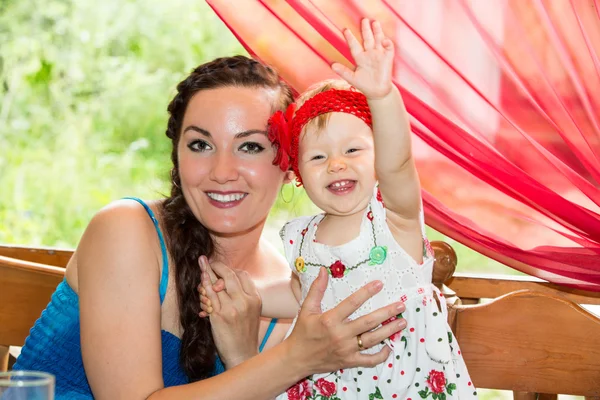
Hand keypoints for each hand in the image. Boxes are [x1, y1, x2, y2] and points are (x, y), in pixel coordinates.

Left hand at [197, 256, 261, 367]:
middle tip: (207, 260)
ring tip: (201, 264)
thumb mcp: (252, 311)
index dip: (230, 268)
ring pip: (217, 284)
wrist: (242, 354)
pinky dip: (204, 286)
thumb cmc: (245, 333)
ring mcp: (232, 308)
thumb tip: (227, 281)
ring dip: (207, 273)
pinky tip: (200, 279)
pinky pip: (210, 296)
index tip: (221, 267)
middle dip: (217, 265)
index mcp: (255, 299)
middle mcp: (245, 301)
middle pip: (229, 275)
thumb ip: (244, 296)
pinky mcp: (220, 316)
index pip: (242, 275)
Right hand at [285, 268, 406, 374]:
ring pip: (372, 339)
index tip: (379, 284)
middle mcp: (340, 334)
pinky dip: (381, 355)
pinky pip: (369, 360)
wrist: (297, 358)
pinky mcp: (349, 361)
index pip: (352, 303)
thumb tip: (324, 271)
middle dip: (386, 313)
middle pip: (368, 322)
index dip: (367, 292)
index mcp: (330, 320)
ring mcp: (346, 349)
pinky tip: (389, 347)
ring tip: (402, 322)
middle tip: (401, 305)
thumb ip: (317, 289)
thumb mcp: (307, 309)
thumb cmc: (302, 332)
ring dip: (389, 330)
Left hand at [332, 19, 394, 99]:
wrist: (377, 92)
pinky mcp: (387, 58)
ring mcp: (379, 55)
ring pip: (378, 40)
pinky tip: (384, 40)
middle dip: (365, 30)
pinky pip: (389, 48)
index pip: (354, 46)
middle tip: (363, 20)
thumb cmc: (364, 85)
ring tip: (375, 22)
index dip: (350, 38)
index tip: (345, 30)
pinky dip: (387, 44)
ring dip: (377, 32)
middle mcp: (369, 54)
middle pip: (367, 39)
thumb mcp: (352, 78)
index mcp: (360, 58)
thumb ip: (343, 71)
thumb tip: (332, 65)